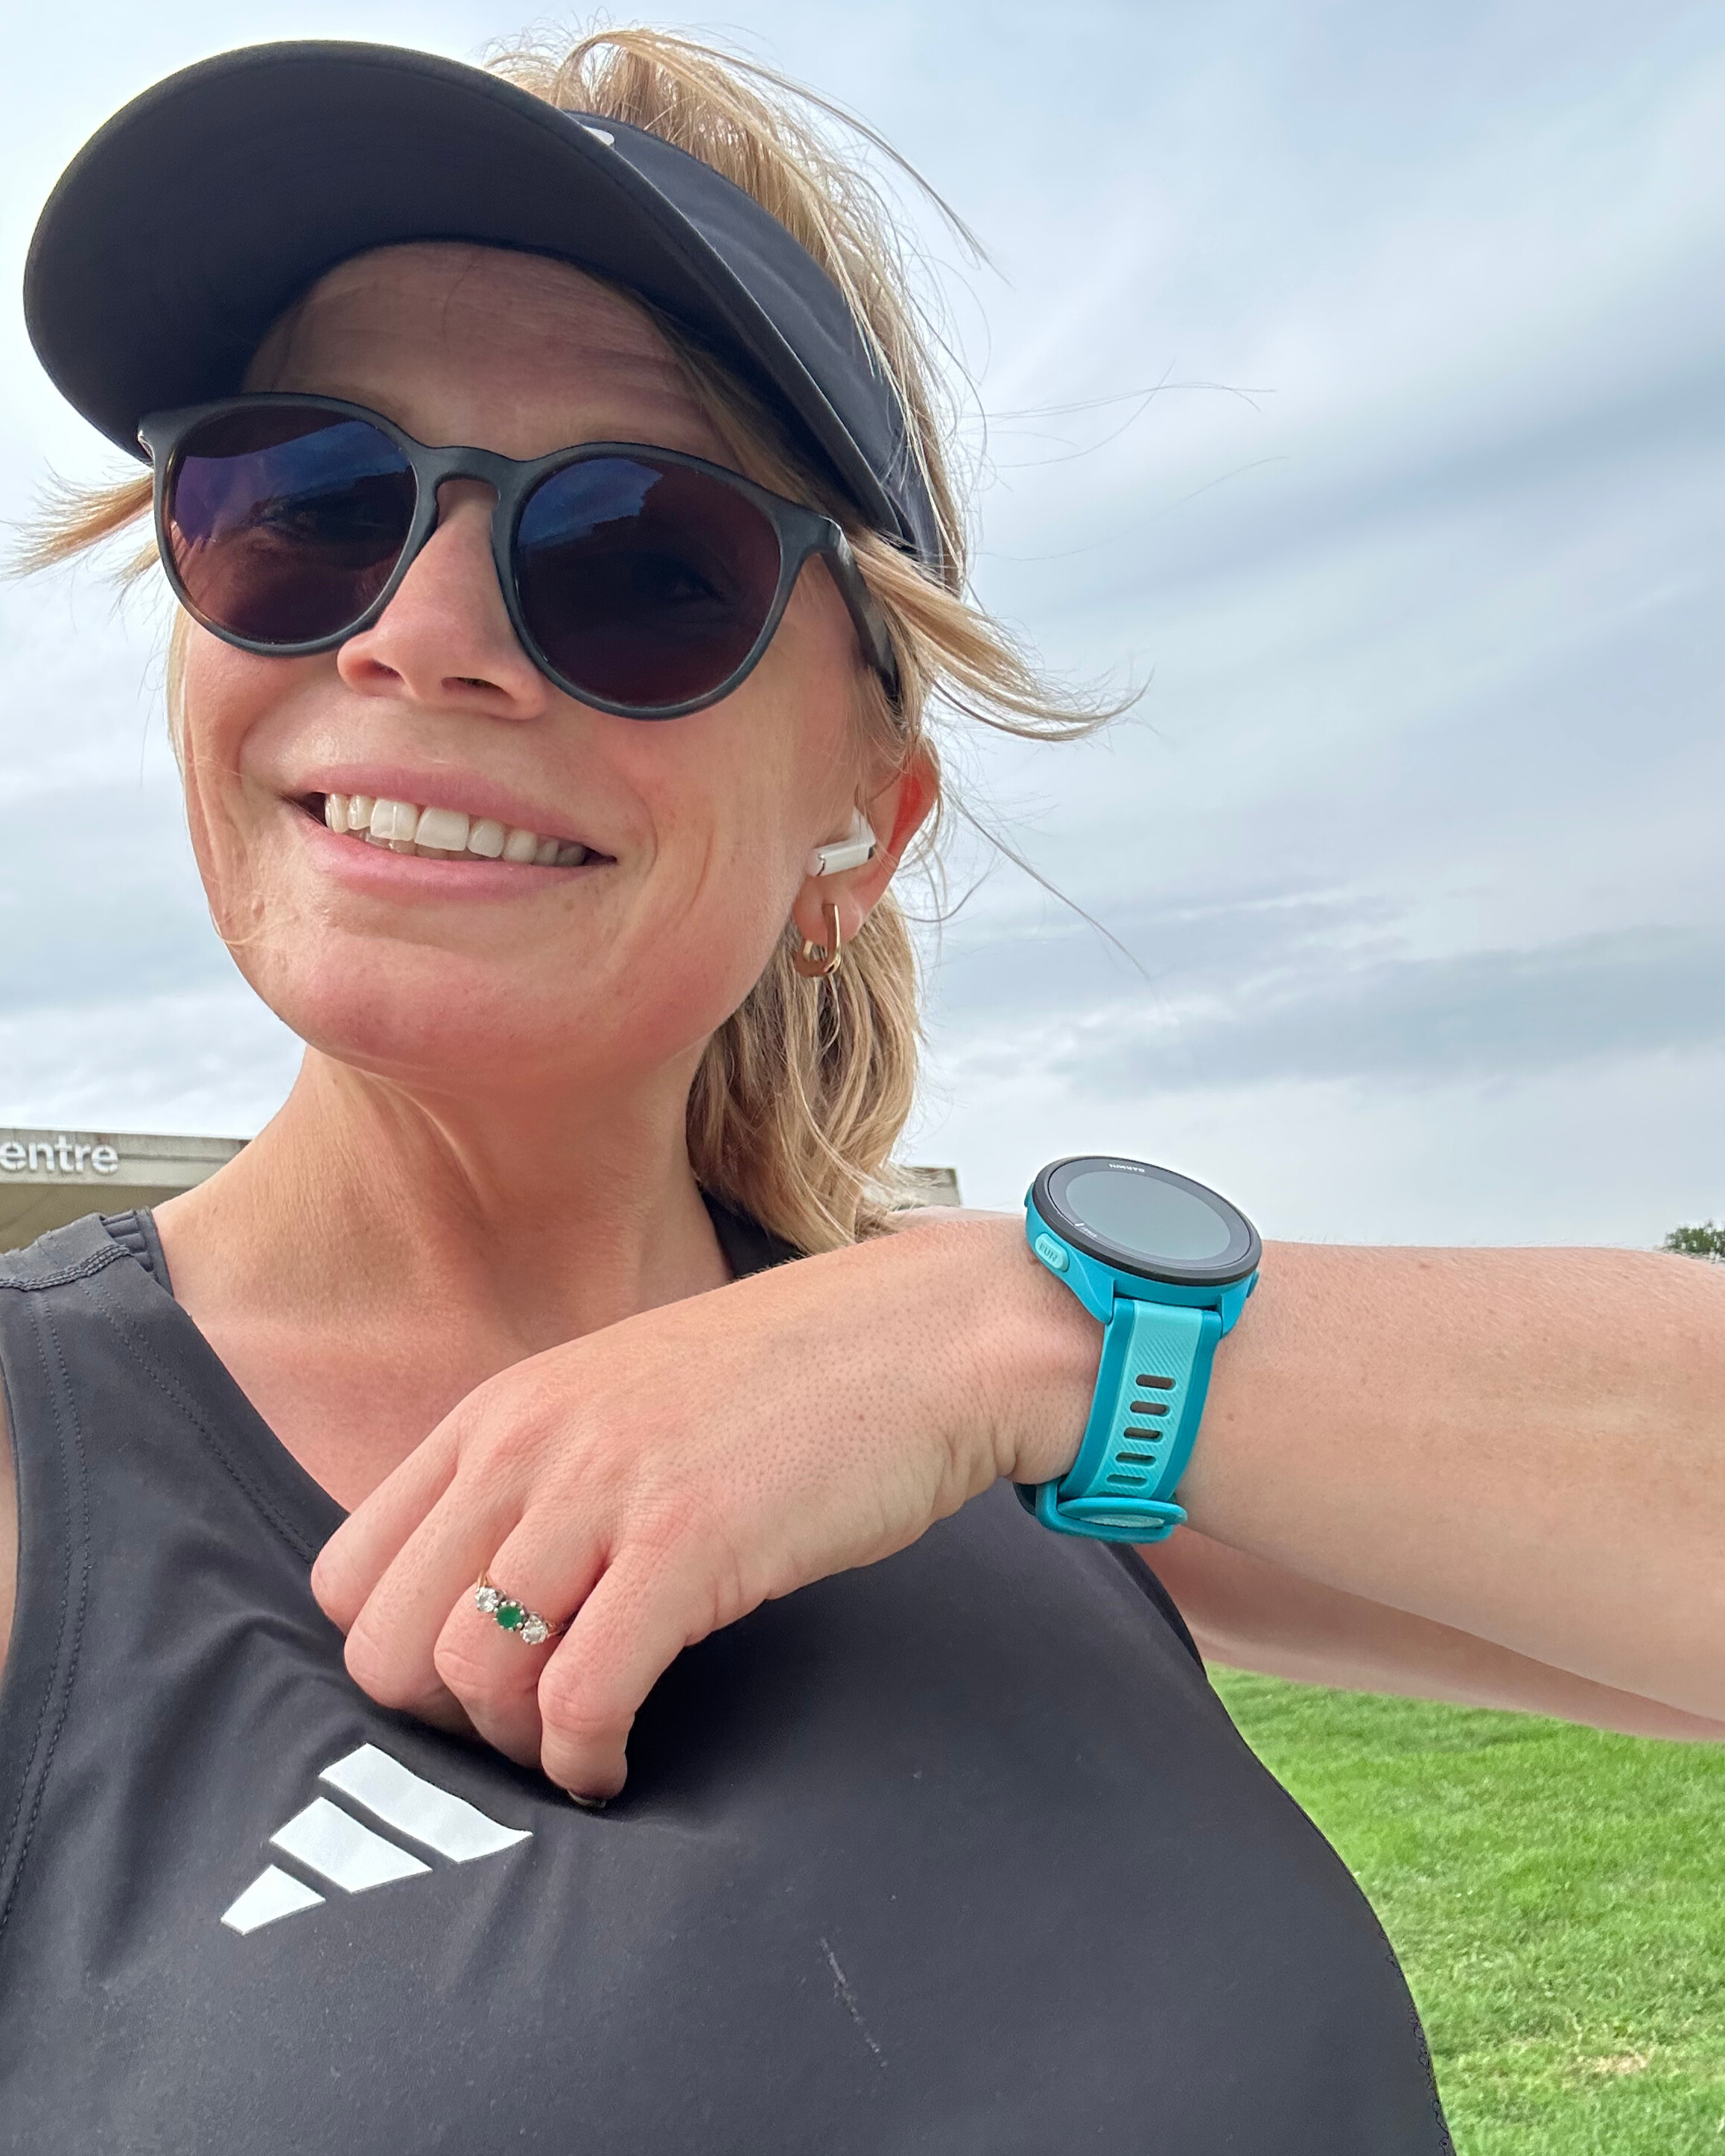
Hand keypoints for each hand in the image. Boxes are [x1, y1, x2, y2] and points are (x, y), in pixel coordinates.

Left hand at [310, 1214, 1097, 1798]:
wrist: (931, 1335)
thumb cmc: (797, 1377)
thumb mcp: (628, 1399)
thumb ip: (545, 1473)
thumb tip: (493, 1592)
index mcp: (503, 1411)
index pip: (349, 1572)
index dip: (396, 1656)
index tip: (469, 1690)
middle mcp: (528, 1443)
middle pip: (383, 1641)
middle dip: (439, 1722)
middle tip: (519, 1736)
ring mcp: (602, 1488)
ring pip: (467, 1673)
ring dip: (513, 1747)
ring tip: (577, 1747)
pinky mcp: (686, 1543)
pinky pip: (579, 1696)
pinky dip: (584, 1759)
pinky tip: (620, 1763)